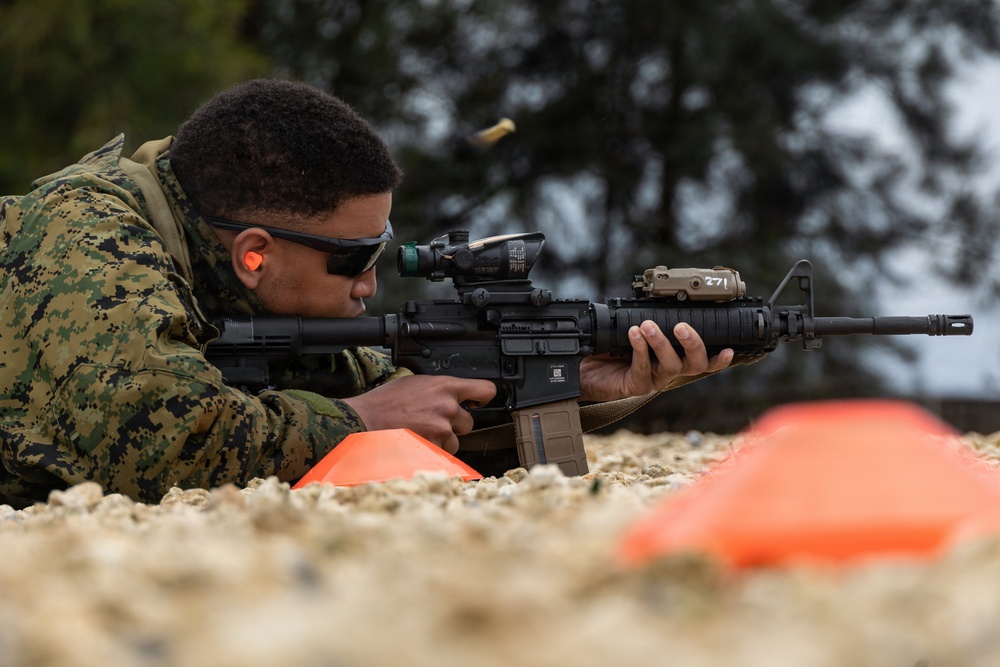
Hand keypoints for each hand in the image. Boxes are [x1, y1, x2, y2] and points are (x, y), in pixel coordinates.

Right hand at [343, 375, 496, 453]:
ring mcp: (442, 429)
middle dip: (454, 424)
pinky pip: (442, 453)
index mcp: (444, 386)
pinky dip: (432, 451)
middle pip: (470, 421)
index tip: (479, 401)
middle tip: (432, 422)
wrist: (365, 421)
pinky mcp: (434, 448)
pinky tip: (416, 442)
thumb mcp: (415, 383)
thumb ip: (439, 389)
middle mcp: (448, 407)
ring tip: (420, 432)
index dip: (484, 397)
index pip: (485, 390)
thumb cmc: (385, 402)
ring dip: (442, 440)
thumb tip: (454, 395)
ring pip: (455, 440)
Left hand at [578, 321, 733, 401]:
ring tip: (648, 326)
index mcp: (674, 357)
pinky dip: (640, 349)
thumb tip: (659, 296)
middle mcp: (669, 370)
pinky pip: (643, 368)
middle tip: (681, 326)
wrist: (583, 367)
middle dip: (693, 343)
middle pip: (695, 364)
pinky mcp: (636, 386)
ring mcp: (654, 380)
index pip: (704, 359)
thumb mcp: (633, 329)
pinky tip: (634, 334)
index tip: (729, 349)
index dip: (719, 358)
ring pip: (670, 365)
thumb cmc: (610, 347)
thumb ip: (650, 318)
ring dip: (661, 343)